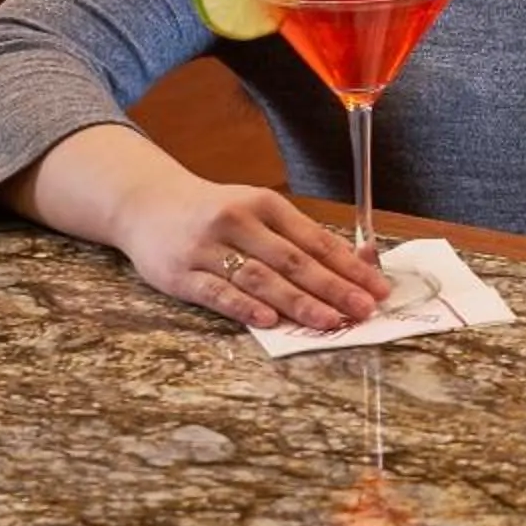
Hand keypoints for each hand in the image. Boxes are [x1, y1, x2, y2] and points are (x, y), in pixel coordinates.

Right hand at [110, 174, 389, 331]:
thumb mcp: (258, 211)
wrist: (147, 204)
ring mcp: (207, 249)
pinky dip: (244, 307)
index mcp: (264, 205)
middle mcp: (237, 222)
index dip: (349, 266)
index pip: (315, 240)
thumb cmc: (215, 213)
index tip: (378, 288)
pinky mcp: (180, 274)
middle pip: (293, 260)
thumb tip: (356, 261)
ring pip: (260, 279)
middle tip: (364, 309)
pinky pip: (217, 293)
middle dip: (334, 287)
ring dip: (299, 302)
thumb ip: (300, 236)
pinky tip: (269, 321)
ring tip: (330, 321)